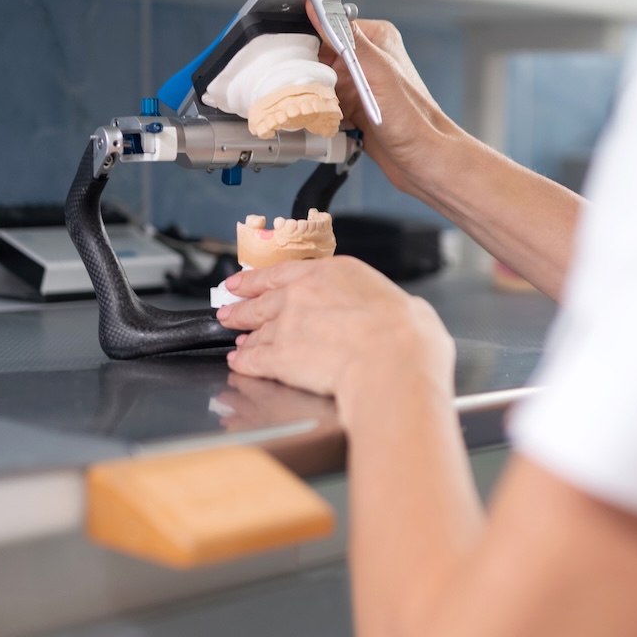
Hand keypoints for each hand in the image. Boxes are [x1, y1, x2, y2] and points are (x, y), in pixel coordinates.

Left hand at [216, 255, 454, 415]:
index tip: (244, 282)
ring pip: (255, 329)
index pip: (285, 271)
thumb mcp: (407, 305)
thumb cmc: (407, 337)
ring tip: (237, 342)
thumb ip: (390, 306)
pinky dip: (244, 363)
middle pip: (261, 299)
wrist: (392, 363)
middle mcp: (302, 293)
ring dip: (244, 336)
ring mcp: (286, 324)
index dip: (259, 278)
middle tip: (229, 310)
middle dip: (242, 306)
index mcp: (334, 272)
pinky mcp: (278, 356)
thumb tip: (405, 314)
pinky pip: (253, 359)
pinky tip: (241, 365)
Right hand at [306, 7, 455, 196]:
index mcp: (375, 40)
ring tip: (313, 109)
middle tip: (302, 89)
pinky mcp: (355, 111)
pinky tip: (321, 123)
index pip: (327, 27)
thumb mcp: (376, 70)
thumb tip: (320, 7)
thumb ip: (347, 38)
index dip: (306, 42)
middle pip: (318, 58)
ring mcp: (360, 87)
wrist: (427, 162)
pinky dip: (318, 116)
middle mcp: (368, 62)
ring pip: (318, 84)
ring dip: (311, 98)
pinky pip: (324, 108)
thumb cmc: (414, 120)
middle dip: (306, 75)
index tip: (290, 56)